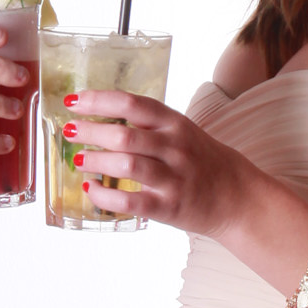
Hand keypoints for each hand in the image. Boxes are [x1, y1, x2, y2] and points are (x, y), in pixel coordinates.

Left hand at [69, 93, 249, 236]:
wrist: (237, 197)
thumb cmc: (203, 162)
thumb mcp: (182, 132)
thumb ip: (149, 125)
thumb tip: (102, 117)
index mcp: (175, 123)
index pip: (132, 103)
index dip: (99, 100)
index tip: (74, 101)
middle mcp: (174, 147)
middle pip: (124, 135)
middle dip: (90, 131)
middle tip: (70, 131)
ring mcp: (172, 178)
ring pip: (126, 165)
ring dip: (96, 161)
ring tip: (79, 160)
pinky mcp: (169, 207)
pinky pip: (130, 201)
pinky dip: (105, 196)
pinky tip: (92, 189)